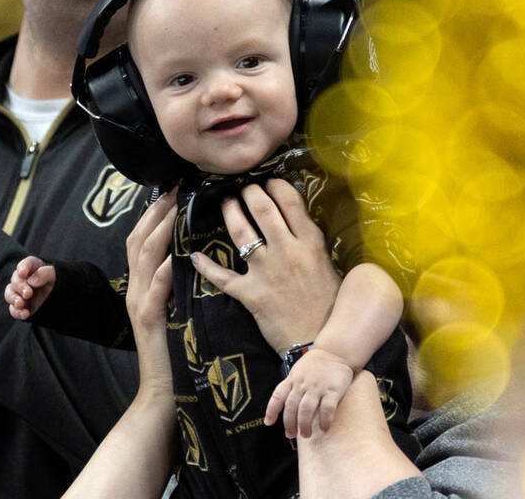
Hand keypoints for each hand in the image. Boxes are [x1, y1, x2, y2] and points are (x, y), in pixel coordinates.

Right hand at [5, 256, 56, 319]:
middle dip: (20, 286)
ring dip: (13, 299)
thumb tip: (31, 281)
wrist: (62, 301)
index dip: (23, 268)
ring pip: (9, 294)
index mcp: (33, 268)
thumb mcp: (55, 276)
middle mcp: (23, 280)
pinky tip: (25, 314)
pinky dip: (17, 312)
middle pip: (15, 280)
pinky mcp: (20, 307)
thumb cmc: (58, 283)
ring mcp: (20, 294)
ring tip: (21, 304)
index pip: (26, 264)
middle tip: (28, 293)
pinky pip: (14, 310)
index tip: (22, 274)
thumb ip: (45, 274)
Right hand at [124, 190, 177, 390]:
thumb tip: (193, 254)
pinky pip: (156, 289)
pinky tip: (176, 255)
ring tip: (174, 208)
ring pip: (144, 258)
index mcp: (142, 285)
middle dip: (155, 211)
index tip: (172, 190)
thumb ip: (177, 283)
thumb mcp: (174, 308)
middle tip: (173, 188)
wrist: (162, 390)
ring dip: (159, 230)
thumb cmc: (175, 350)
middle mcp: (136, 289)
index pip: (142, 239)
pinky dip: (164, 270)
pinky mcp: (150, 320)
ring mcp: (140, 303)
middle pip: (139, 240)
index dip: (154, 213)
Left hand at [191, 180, 341, 353]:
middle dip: (249, 191)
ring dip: (230, 212)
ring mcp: (266, 271)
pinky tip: (194, 255)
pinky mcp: (250, 293)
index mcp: (310, 242)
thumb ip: (311, 243)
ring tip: (226, 203)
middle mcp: (287, 251)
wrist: (318, 342)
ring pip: (241, 232)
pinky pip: (221, 276)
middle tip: (243, 187)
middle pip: (262, 208)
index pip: (290, 200)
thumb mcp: (328, 266)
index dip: (276, 185)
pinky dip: (205, 266)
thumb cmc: (330, 306)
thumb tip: (297, 221)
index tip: (269, 181)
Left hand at [266, 347, 353, 437]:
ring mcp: (318, 387)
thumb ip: (292, 386)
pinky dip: (324, 421)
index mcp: (293, 379)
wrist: (336, 350)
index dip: (271, 411)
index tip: (269, 422)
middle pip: (291, 407)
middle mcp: (303, 383)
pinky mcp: (333, 390)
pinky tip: (324, 428)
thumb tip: (285, 406)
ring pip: (306, 410)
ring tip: (306, 434)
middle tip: (291, 434)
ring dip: (304, 425)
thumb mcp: (298, 370)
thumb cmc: (316, 363)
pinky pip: (327, 409)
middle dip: (289, 424)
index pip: (278, 396)